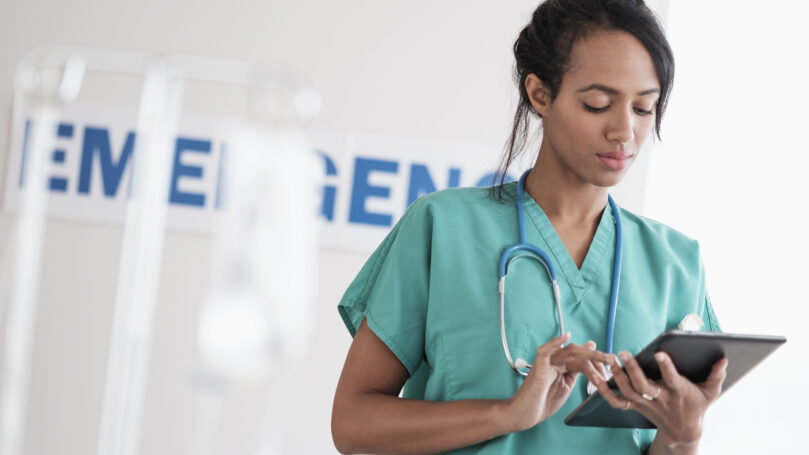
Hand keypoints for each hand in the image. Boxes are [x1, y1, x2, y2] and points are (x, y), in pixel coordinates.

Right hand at [505, 333, 615, 430]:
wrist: (525, 414)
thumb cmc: (542, 402)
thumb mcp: (566, 386)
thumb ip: (578, 371)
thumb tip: (590, 355)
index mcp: (562, 366)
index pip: (583, 358)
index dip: (597, 363)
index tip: (610, 370)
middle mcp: (554, 361)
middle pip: (578, 353)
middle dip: (597, 356)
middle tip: (612, 361)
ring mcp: (546, 363)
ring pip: (569, 351)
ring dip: (589, 354)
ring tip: (604, 360)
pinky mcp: (538, 366)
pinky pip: (546, 351)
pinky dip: (554, 342)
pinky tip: (565, 337)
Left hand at [596, 350, 727, 447]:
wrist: (683, 431)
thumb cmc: (697, 406)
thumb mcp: (711, 393)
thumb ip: (717, 376)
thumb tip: (723, 359)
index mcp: (678, 392)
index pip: (672, 379)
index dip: (667, 367)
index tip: (660, 353)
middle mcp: (660, 398)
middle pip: (643, 386)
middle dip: (632, 369)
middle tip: (622, 352)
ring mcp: (645, 403)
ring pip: (628, 391)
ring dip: (616, 376)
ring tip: (609, 358)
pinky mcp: (635, 406)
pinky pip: (617, 401)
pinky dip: (605, 392)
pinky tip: (596, 378)